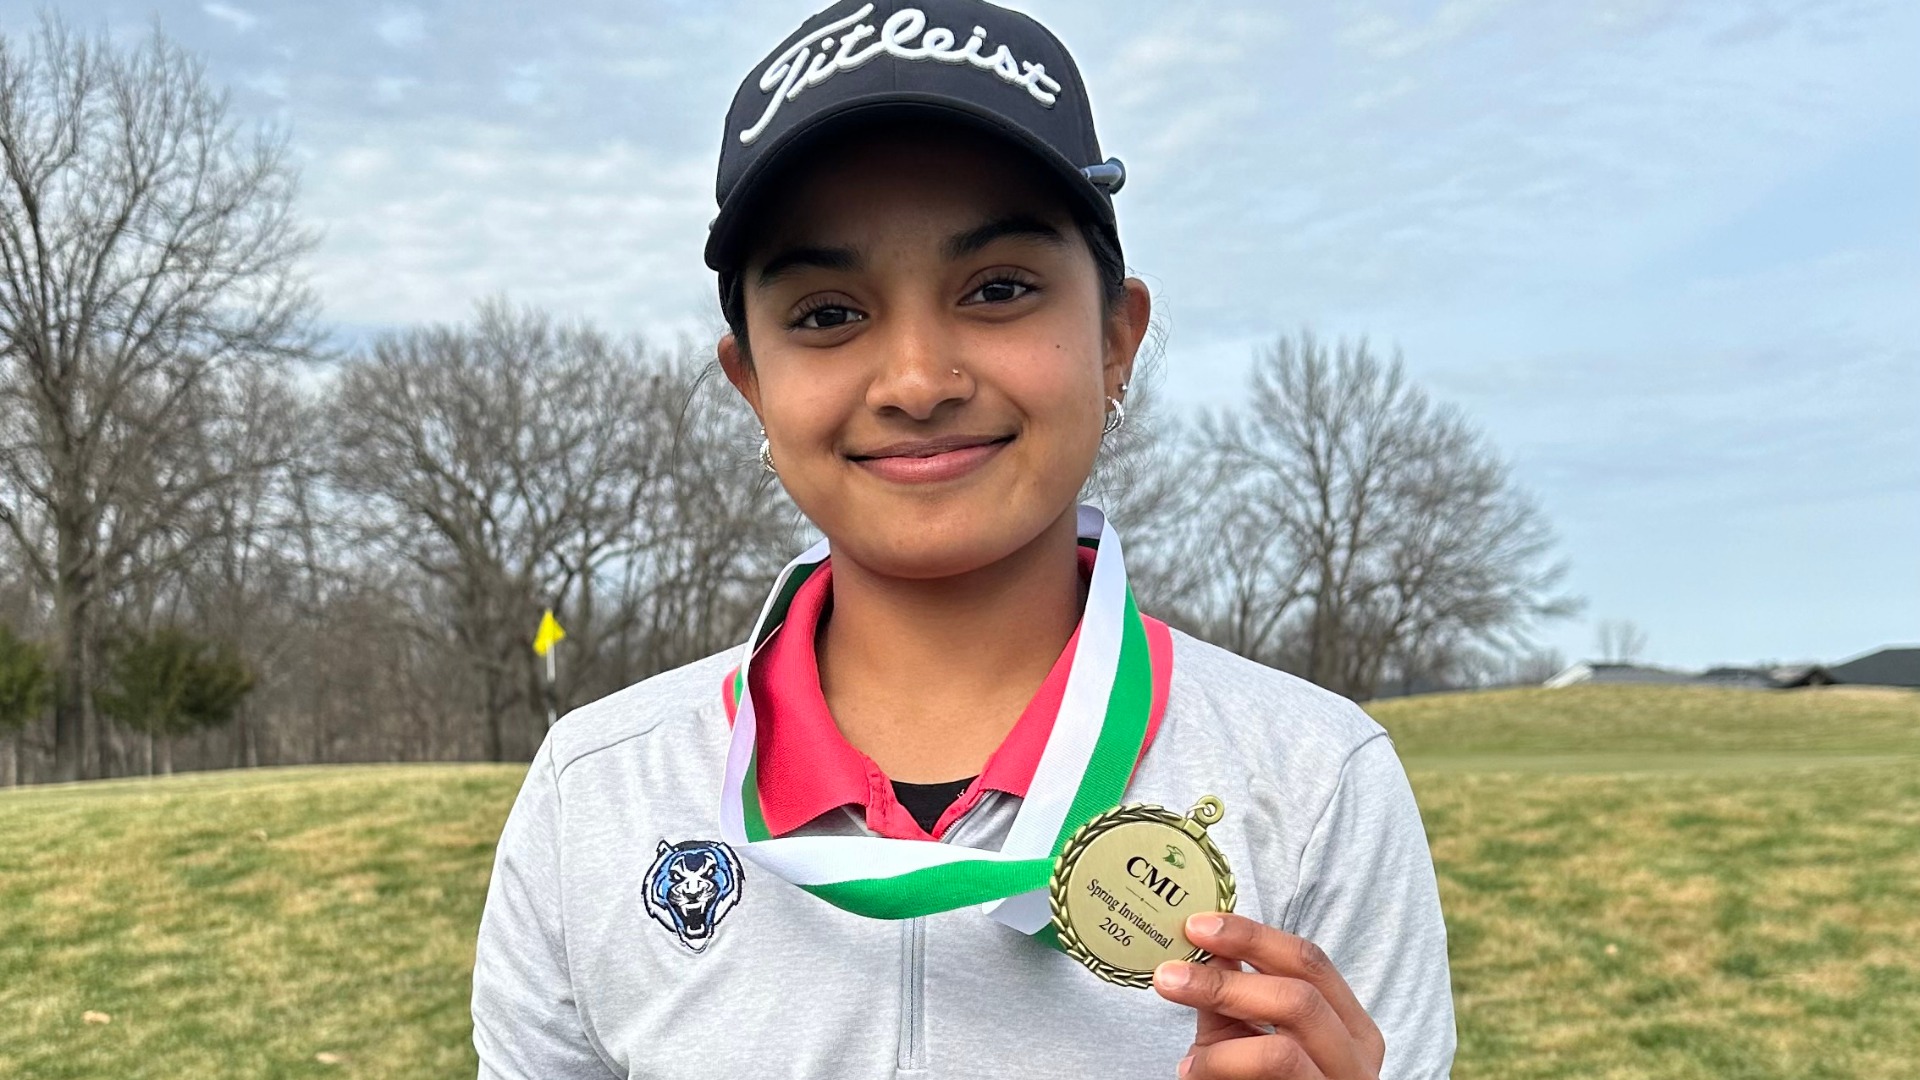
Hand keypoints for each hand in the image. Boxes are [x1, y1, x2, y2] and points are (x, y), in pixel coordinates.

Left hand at [1151, 913, 1384, 1078]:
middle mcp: (1355, 1059)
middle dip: (1227, 981)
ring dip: (1220, 1034)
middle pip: (1300, 997)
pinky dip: (1222, 1067)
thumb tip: (1204, 940)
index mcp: (1348, 1024)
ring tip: (1177, 1031)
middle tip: (1170, 974)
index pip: (1310, 961)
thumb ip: (1233, 993)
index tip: (1197, 926)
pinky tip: (1192, 1070)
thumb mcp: (1246, 1035)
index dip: (1253, 936)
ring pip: (1283, 1050)